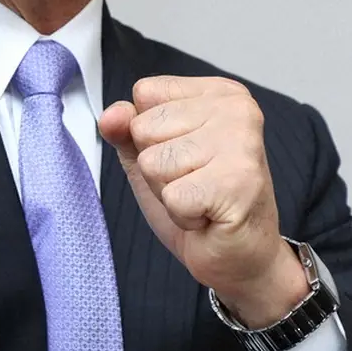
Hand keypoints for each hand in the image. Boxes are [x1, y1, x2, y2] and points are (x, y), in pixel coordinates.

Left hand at [99, 76, 307, 325]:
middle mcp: (236, 109)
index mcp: (219, 93)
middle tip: (194, 184)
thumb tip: (110, 115)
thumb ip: (126, 131)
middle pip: (145, 128)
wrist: (240, 257)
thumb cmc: (201, 204)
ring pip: (153, 162)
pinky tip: (208, 216)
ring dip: (169, 192)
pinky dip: (182, 216)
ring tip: (201, 199)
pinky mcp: (237, 182)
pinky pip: (172, 196)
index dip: (150, 136)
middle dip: (158, 169)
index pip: (145, 93)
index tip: (185, 158)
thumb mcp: (151, 158)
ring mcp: (241, 143)